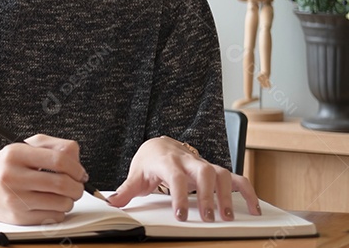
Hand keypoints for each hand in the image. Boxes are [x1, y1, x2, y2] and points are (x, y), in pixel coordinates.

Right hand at [0, 134, 87, 224]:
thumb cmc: (2, 167)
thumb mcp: (23, 146)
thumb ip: (52, 146)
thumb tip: (77, 160)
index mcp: (16, 154)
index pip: (59, 160)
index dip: (77, 168)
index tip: (80, 172)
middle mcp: (13, 176)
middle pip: (63, 184)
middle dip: (77, 187)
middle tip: (76, 186)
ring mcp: (15, 198)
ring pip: (62, 203)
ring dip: (69, 200)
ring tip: (60, 195)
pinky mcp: (18, 216)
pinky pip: (53, 217)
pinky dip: (58, 211)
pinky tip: (48, 204)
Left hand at [106, 136, 260, 221]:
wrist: (159, 145)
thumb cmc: (149, 161)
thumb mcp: (136, 175)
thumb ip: (125, 191)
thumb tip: (110, 203)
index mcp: (167, 162)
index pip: (175, 177)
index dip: (179, 196)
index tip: (181, 215)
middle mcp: (189, 161)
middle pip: (203, 173)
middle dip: (207, 195)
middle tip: (208, 218)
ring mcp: (204, 164)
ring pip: (221, 173)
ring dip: (227, 195)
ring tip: (227, 217)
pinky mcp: (215, 170)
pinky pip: (236, 178)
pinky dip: (248, 192)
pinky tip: (253, 209)